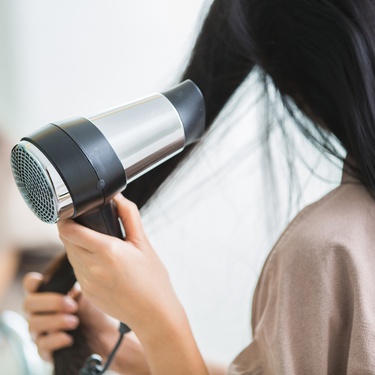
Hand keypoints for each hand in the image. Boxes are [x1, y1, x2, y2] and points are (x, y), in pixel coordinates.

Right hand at [23, 272, 149, 373]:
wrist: (106, 332)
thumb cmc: (95, 305)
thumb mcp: (89, 286)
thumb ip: (81, 271)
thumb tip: (86, 247)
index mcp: (48, 292)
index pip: (30, 284)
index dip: (33, 282)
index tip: (44, 281)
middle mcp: (40, 311)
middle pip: (29, 304)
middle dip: (50, 302)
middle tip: (72, 303)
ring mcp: (41, 330)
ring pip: (33, 324)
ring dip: (54, 321)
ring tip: (74, 320)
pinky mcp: (47, 348)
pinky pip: (42, 346)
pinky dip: (55, 340)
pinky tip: (69, 337)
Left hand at [57, 194, 185, 336]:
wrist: (153, 313)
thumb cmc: (152, 279)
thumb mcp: (144, 243)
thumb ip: (129, 216)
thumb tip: (118, 197)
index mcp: (107, 252)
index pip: (70, 231)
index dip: (66, 219)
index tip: (71, 212)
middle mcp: (92, 267)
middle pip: (66, 241)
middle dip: (72, 230)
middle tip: (87, 224)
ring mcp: (87, 282)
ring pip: (71, 256)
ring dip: (77, 246)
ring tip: (96, 243)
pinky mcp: (86, 292)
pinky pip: (77, 270)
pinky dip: (83, 261)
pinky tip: (101, 262)